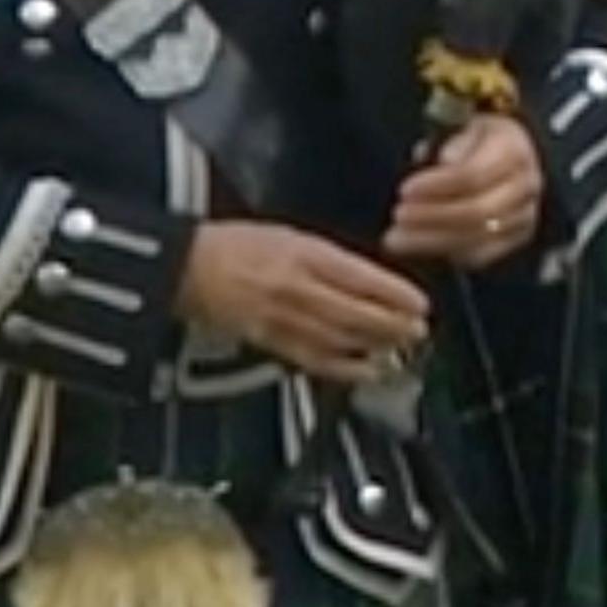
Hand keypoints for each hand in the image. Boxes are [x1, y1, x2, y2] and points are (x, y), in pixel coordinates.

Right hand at [177, 220, 430, 384]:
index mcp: (303, 254)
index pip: (359, 278)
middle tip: (418, 329)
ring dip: (376, 346)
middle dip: (393, 325)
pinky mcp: (269, 342)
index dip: (394, 295)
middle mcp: (295, 288)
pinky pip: (314, 359)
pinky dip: (345, 367)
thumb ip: (331, 260)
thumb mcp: (290, 236)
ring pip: (340, 339)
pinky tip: (367, 370)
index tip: (419, 303)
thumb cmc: (236, 246)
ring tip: (401, 348)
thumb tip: (371, 279)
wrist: (187, 267)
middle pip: (355, 313)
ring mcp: (282, 319)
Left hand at [386, 113, 544, 268]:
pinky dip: (448, 254)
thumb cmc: (477, 140)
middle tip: (397, 217)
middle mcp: (525, 184)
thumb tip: (446, 160)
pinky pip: (482, 255)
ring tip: (397, 239)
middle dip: (431, 217)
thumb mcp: (465, 125)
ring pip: (477, 238)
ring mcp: (525, 214)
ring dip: (431, 241)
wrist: (515, 154)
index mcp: (512, 148)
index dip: (436, 185)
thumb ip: (453, 141)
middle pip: (477, 211)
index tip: (403, 190)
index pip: (473, 174)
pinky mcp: (518, 238)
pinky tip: (421, 248)